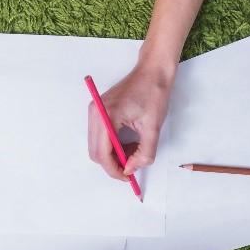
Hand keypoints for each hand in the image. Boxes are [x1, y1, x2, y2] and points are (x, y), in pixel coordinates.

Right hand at [87, 60, 174, 180]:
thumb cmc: (154, 93)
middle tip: (132, 166)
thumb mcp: (153, 128)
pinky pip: (100, 136)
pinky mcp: (99, 111)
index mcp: (107, 115)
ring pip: (96, 146)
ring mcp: (95, 111)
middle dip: (113, 164)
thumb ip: (144, 153)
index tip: (128, 178)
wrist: (152, 71)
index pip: (102, 154)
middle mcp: (95, 113)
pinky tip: (129, 142)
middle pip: (96, 152)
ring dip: (113, 155)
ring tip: (134, 151)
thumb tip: (131, 169)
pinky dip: (112, 145)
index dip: (114, 170)